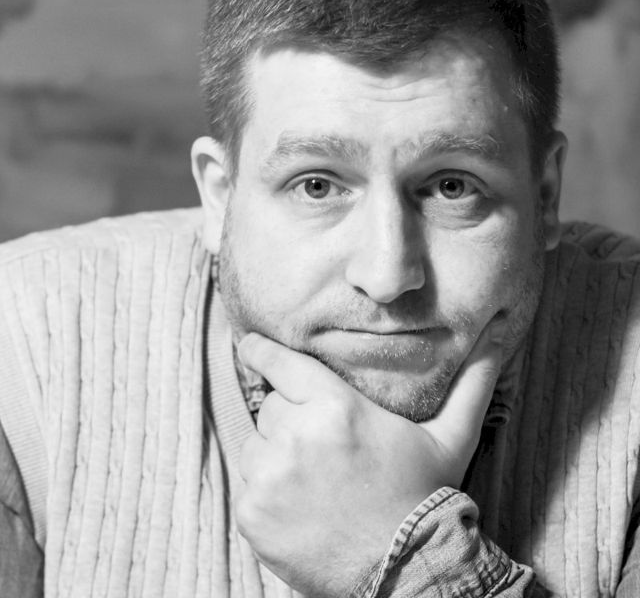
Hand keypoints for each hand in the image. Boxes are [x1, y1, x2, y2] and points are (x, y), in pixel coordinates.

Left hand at [236, 318, 505, 596]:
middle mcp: (297, 437)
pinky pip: (247, 484)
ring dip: (275, 452)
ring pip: (255, 443)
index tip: (251, 345)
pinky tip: (301, 504)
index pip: (281, 364)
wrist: (406, 574)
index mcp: (336, 409)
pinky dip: (265, 489)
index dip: (263, 351)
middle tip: (324, 441)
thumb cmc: (425, 496)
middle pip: (272, 405)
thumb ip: (471, 381)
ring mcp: (269, 478)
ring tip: (315, 476)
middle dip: (291, 415)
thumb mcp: (452, 436)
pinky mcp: (252, 515)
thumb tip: (501, 335)